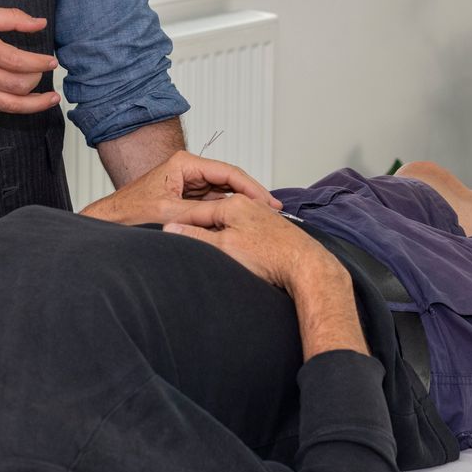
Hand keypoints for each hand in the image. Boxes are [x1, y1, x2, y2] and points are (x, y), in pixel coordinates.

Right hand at [0, 6, 59, 112]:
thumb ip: (12, 18)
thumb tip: (39, 23)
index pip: (19, 61)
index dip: (40, 63)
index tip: (52, 61)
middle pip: (18, 84)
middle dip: (38, 78)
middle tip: (44, 70)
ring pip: (12, 104)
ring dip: (36, 103)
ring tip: (52, 98)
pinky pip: (0, 109)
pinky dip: (18, 107)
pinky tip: (30, 102)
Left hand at [81, 151, 282, 225]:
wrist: (112, 223)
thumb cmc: (131, 212)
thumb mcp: (170, 214)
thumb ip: (199, 215)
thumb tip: (226, 220)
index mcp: (185, 164)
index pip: (228, 172)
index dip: (252, 188)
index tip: (268, 202)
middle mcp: (189, 170)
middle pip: (230, 181)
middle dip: (251, 196)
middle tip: (273, 211)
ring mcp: (189, 183)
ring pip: (224, 193)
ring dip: (241, 205)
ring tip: (263, 218)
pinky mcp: (187, 198)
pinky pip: (213, 204)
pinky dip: (228, 212)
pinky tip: (242, 222)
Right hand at [162, 194, 339, 293]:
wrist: (307, 267)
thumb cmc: (271, 257)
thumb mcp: (225, 247)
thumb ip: (196, 235)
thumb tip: (171, 228)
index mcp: (234, 204)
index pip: (195, 211)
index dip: (178, 224)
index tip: (164, 234)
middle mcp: (248, 205)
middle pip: (212, 216)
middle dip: (197, 230)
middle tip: (181, 244)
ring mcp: (260, 217)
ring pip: (227, 225)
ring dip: (215, 238)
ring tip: (206, 252)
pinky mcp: (270, 231)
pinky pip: (242, 233)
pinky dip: (232, 242)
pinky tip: (233, 255)